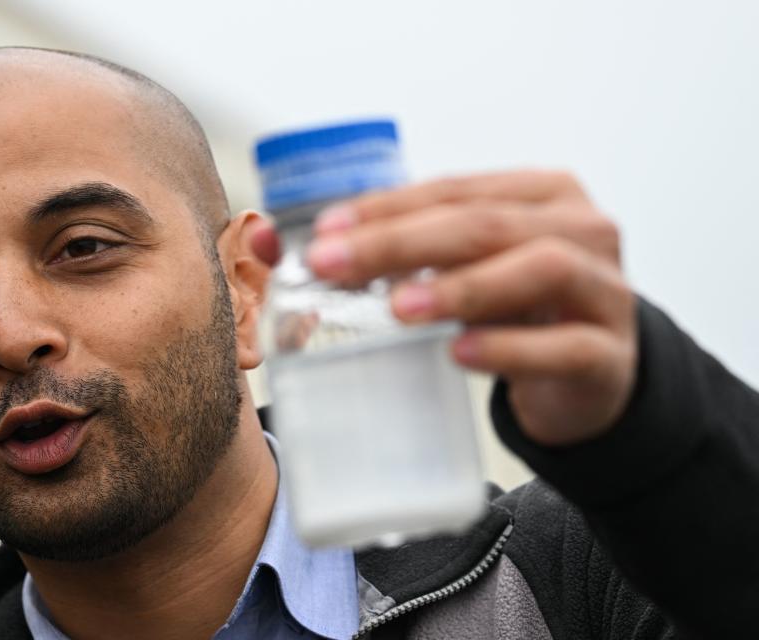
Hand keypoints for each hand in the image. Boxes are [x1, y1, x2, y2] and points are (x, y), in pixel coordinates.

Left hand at [251, 170, 636, 446]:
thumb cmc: (513, 313)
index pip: (455, 191)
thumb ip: (384, 254)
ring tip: (398, 309)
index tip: (324, 234)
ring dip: (460, 287)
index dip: (387, 208)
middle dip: (401, 242)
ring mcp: (604, 291)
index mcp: (540, 196)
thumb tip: (271, 242)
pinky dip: (506, 349)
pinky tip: (458, 355)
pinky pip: (562, 347)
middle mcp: (581, 230)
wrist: (589, 379)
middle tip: (334, 267)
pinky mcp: (608, 355)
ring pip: (537, 269)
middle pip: (485, 224)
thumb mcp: (458, 272)